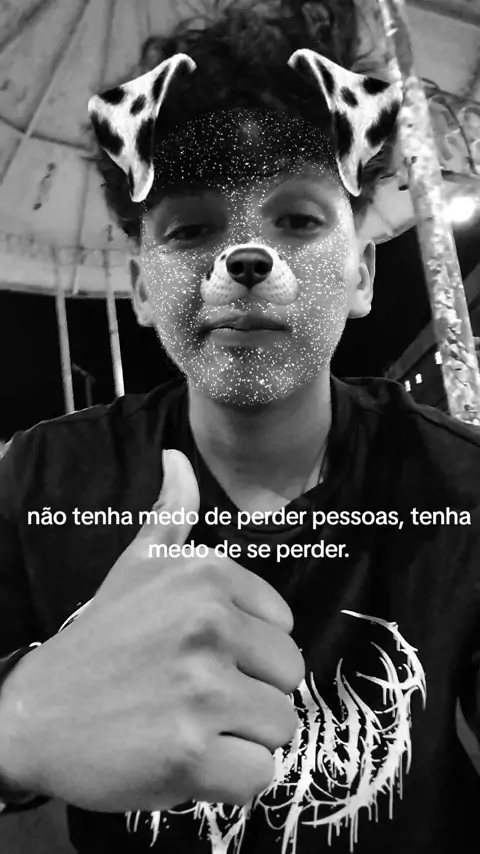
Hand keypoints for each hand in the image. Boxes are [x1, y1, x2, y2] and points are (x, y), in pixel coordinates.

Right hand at [1, 450, 303, 812]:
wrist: (34, 711)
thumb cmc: (100, 640)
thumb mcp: (134, 566)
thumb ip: (170, 515)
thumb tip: (177, 457)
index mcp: (207, 576)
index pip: (285, 627)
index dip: (251, 652)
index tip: (205, 657)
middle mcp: (208, 624)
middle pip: (291, 677)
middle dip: (251, 695)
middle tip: (196, 698)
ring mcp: (200, 690)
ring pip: (281, 728)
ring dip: (241, 739)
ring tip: (190, 726)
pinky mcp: (189, 754)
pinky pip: (259, 777)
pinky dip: (229, 782)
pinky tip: (187, 762)